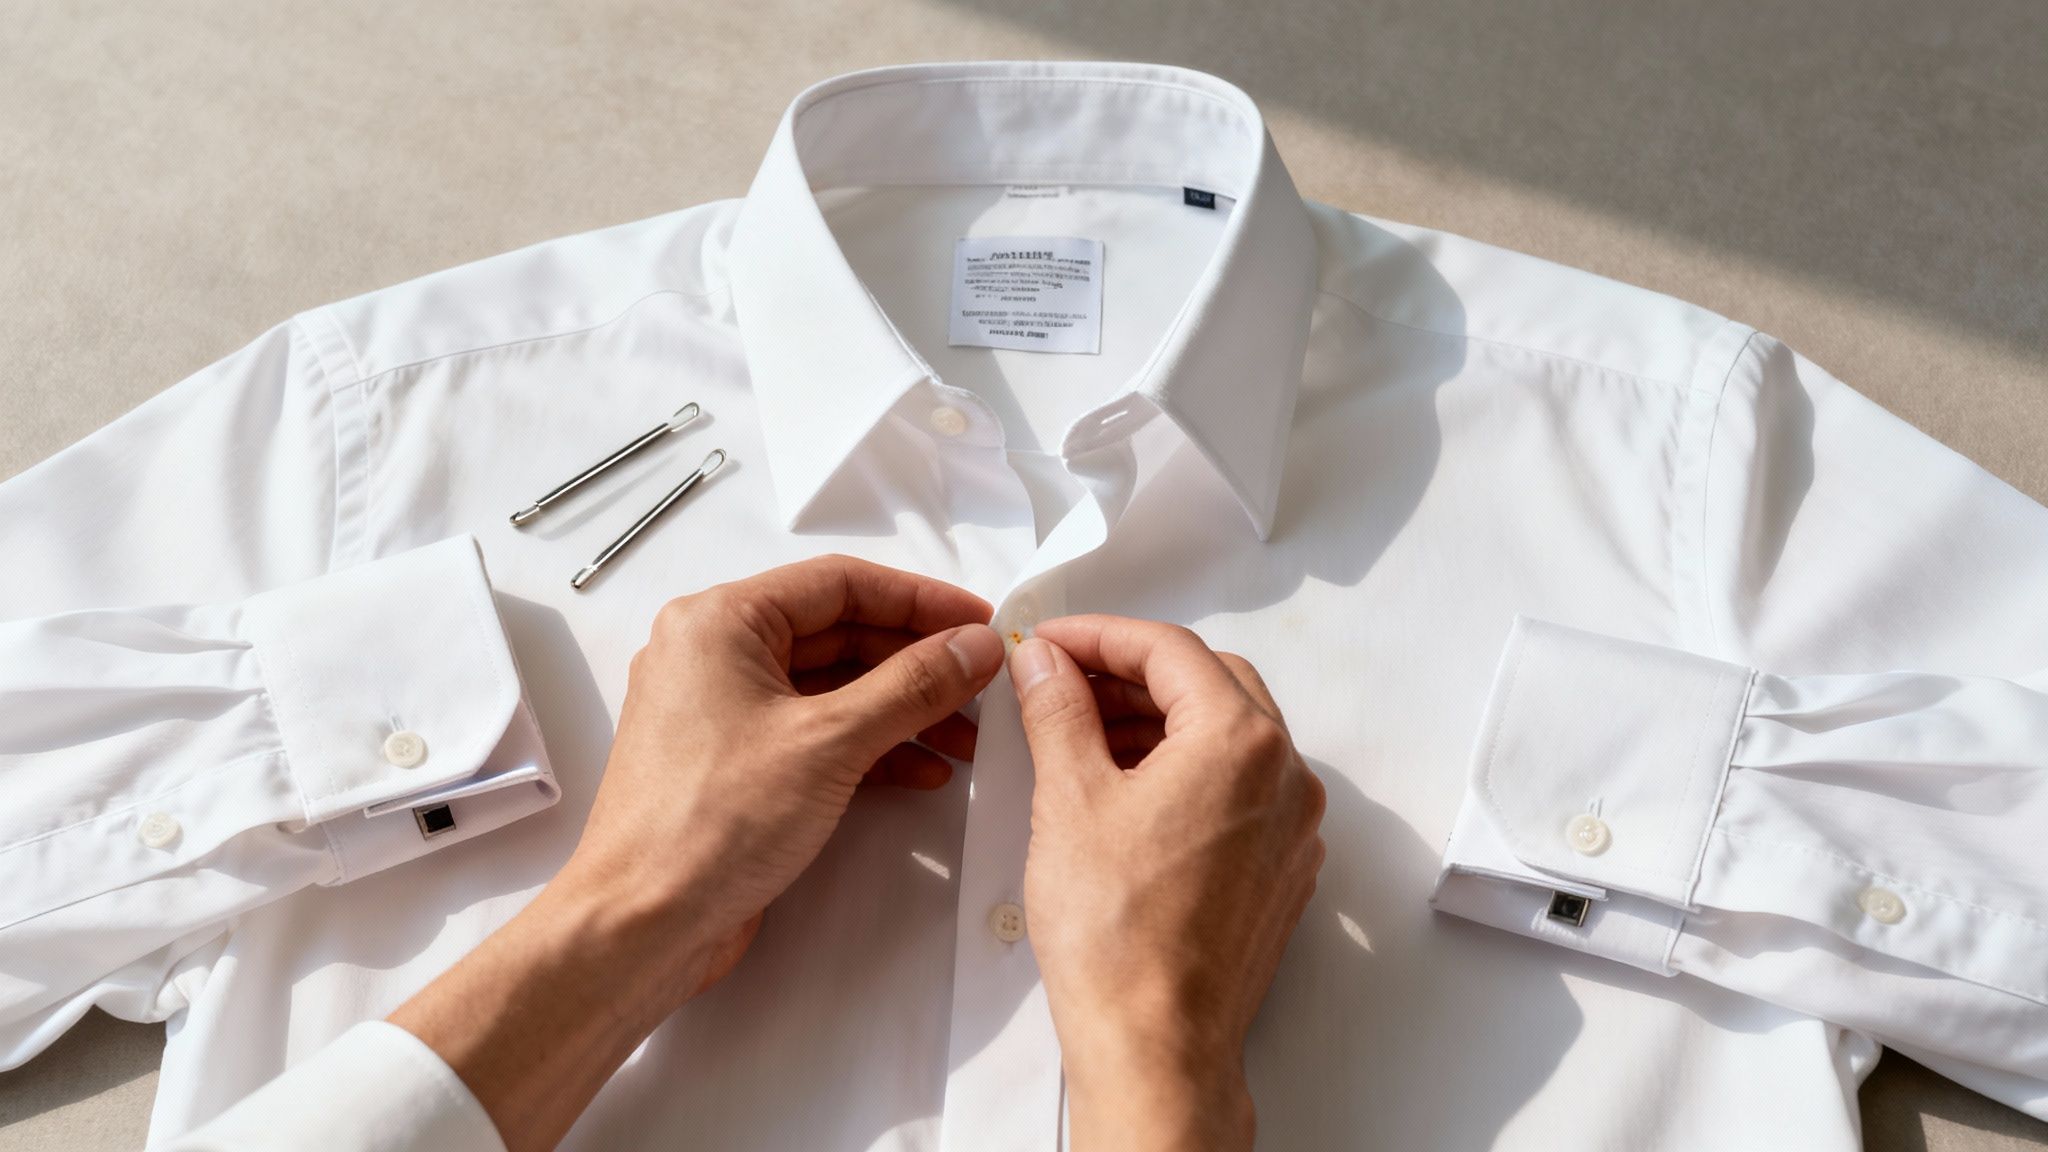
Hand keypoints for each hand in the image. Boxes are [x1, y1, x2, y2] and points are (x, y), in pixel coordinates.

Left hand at [560, 552, 1004, 997]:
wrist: (641, 926)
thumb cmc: (714, 821)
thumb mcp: (829, 742)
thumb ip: (913, 685)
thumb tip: (979, 645)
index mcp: (720, 622)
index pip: (839, 584)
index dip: (920, 600)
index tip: (982, 622)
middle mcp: (715, 654)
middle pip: (840, 634)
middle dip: (917, 661)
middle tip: (984, 684)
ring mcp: (723, 711)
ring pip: (833, 688)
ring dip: (903, 709)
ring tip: (968, 738)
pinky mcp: (736, 764)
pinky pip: (816, 733)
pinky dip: (871, 746)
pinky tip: (925, 772)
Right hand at [1009, 618, 1325, 1151]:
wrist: (1155, 1040)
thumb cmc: (1116, 932)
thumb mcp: (1069, 799)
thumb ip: (1059, 711)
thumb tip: (1044, 662)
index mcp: (1240, 742)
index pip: (1169, 650)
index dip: (1100, 636)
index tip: (1050, 644)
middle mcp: (1286, 775)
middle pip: (1211, 683)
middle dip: (1135, 673)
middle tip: (1066, 683)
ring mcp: (1293, 827)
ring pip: (1231, 736)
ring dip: (1163, 721)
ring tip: (1087, 735)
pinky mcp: (1284, 870)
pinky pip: (1243, 789)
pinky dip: (1190, 769)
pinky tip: (1131, 791)